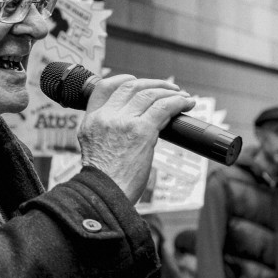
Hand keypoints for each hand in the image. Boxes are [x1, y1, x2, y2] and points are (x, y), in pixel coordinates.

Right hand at [78, 75, 193, 202]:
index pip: (104, 87)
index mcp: (91, 121)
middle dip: (152, 84)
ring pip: (149, 94)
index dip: (122, 80)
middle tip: (167, 89)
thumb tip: (126, 129)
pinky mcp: (141, 131)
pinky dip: (178, 102)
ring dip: (169, 92)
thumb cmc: (104, 182)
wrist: (104, 196)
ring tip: (181, 96)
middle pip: (131, 87)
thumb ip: (105, 134)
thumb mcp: (93, 150)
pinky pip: (163, 107)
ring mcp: (123, 122)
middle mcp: (106, 117)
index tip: (135, 82)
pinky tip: (186, 103)